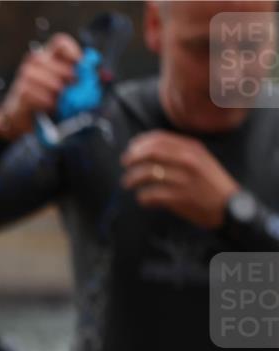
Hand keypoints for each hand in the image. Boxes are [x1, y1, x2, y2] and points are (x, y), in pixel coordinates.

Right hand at [0, 33, 81, 140]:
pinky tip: (51, 108)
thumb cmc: (45, 101)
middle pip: (57, 63)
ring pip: (51, 82)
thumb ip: (84, 79)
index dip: (73, 52)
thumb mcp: (66, 88)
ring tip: (62, 102)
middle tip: (75, 90)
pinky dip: (49, 104)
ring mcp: (25, 75)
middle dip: (70, 78)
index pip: (60, 42)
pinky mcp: (21, 91)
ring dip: (60, 94)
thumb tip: (105, 75)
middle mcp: (34, 61)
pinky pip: (41, 96)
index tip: (81, 67)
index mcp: (48, 56)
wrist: (20, 119)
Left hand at [121, 130, 238, 229]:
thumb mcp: (201, 159)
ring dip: (132, 178)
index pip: (159, 139)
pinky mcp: (179, 198)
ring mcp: (183, 179)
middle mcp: (188, 161)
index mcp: (192, 148)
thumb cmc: (211, 183)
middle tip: (125, 164)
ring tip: (128, 183)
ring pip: (147, 174)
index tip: (131, 149)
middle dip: (132, 158)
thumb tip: (148, 148)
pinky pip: (151, 195)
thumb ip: (179, 151)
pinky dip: (143, 197)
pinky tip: (143, 199)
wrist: (230, 206)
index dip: (139, 143)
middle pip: (151, 153)